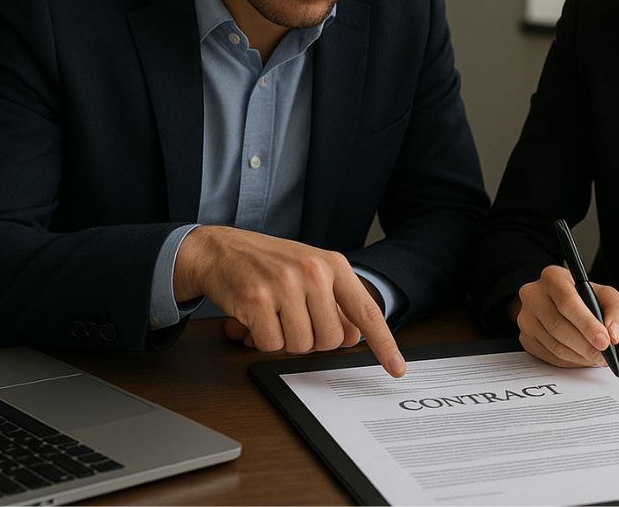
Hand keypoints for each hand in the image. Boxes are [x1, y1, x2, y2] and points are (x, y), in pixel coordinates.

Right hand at [175, 225, 405, 376]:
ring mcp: (284, 285)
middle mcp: (313, 272)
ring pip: (300, 346)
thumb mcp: (311, 273)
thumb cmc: (269, 264)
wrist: (221, 250)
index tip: (397, 368)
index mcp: (333, 265)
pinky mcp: (257, 301)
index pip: (366, 311)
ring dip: (285, 340)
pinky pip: (271, 346)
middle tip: (294, 319)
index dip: (384, 344)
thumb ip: (336, 303)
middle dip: (312, 340)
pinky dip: (262, 340)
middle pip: (330, 340)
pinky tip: (256, 318)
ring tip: (274, 314)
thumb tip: (353, 337)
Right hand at [512, 265, 618, 368]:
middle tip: (603, 356)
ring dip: (578, 356)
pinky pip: (548, 355)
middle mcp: (534, 294)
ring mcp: (525, 317)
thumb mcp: (606, 296)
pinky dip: (568, 361)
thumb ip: (616, 311)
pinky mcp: (525, 336)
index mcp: (553, 277)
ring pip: (553, 344)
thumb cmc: (584, 297)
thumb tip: (613, 335)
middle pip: (558, 326)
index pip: (568, 302)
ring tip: (596, 358)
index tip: (604, 342)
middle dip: (585, 346)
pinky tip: (581, 358)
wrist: (560, 302)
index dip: (587, 324)